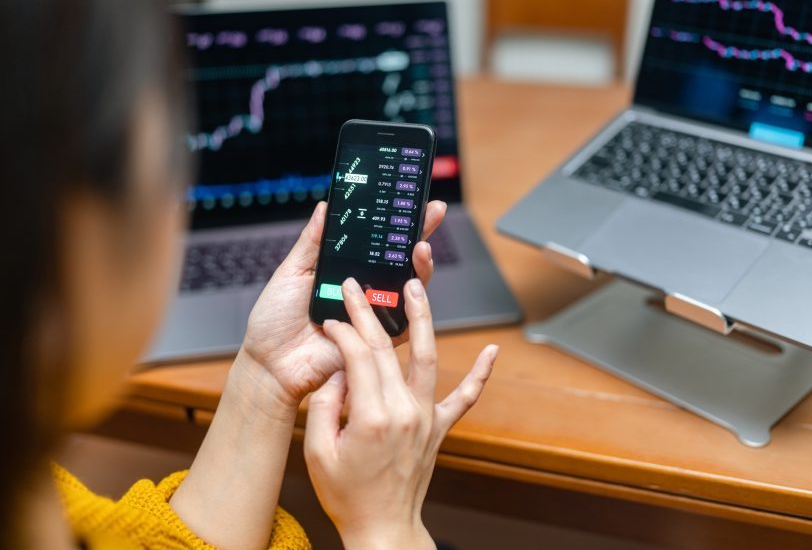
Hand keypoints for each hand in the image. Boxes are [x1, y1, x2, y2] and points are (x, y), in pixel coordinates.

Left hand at [237, 200, 446, 408]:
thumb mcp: (291, 273)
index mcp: (346, 273)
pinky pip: (404, 320)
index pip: (378, 244)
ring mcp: (374, 314)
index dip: (396, 224)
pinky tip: (412, 281)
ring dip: (421, 265)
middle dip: (421, 235)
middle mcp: (365, 292)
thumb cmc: (274, 322)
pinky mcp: (380, 339)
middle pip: (402, 261)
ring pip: (411, 288)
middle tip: (433, 212)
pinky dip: (413, 302)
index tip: (409, 201)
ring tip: (420, 246)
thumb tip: (325, 207)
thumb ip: (312, 242)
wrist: (270, 364)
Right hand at [304, 276, 497, 549]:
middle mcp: (405, 412)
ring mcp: (426, 418)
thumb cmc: (348, 495)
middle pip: (388, 350)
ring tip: (417, 288)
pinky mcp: (439, 428)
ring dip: (423, 320)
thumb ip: (324, 406)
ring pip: (427, 358)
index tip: (332, 319)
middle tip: (359, 288)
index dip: (343, 332)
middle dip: (370, 313)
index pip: (359, 357)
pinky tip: (493, 350)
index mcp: (372, 418)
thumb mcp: (317, 452)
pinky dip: (480, 374)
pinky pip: (465, 397)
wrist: (383, 527)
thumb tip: (337, 372)